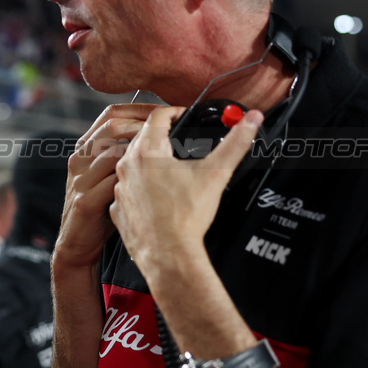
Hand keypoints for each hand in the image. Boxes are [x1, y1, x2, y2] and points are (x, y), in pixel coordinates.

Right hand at [55, 104, 159, 269]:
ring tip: (169, 153)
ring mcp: (81, 180)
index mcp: (86, 148)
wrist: (77, 244)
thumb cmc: (102, 207)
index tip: (167, 110)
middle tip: (173, 129)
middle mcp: (80, 159)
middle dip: (146, 124)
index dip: (140, 108)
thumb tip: (164, 135)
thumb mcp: (110, 175)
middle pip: (112, 126)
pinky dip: (135, 179)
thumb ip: (126, 154)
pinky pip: (112, 183)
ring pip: (113, 153)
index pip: (111, 114)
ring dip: (144, 150)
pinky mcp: (85, 202)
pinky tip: (155, 181)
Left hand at [109, 106, 262, 287]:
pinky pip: (127, 190)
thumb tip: (251, 119)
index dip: (174, 112)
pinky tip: (156, 196)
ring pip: (132, 164)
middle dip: (161, 136)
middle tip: (180, 141)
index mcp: (147, 152)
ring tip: (169, 169)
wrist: (169, 255)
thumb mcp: (216, 173)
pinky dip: (140, 188)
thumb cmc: (187, 217)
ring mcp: (119, 188)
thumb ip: (235, 143)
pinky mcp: (117, 208)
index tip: (184, 116)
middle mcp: (126, 166)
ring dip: (148, 163)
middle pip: (142, 138)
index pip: (157, 116)